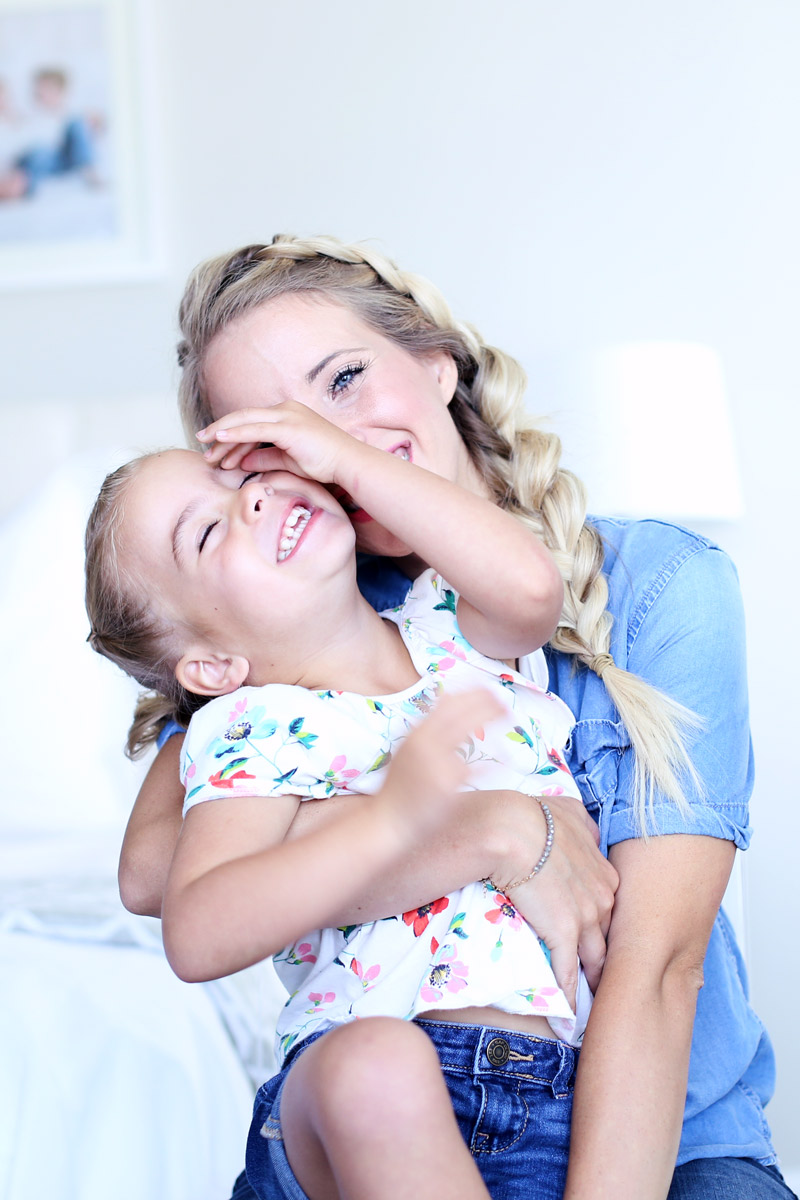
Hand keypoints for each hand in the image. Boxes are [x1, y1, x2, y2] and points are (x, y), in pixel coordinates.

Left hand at [196, 401, 360, 483]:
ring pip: (245, 420)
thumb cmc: (325, 464)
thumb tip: (241, 461)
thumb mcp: (288, 461)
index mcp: (287, 415)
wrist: (348, 463)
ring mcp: (287, 416)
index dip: (232, 436)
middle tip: (203, 445)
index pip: (252, 422)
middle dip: (220, 431)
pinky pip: (255, 429)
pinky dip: (235, 434)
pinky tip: (220, 439)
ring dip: (223, 434)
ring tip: (207, 448)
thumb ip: (264, 458)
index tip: (216, 450)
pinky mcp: (288, 427)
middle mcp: (285, 410)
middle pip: (243, 417)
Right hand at [378, 689, 505, 841]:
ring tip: (508, 717)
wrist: (388, 820)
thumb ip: (428, 726)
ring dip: (491, 721)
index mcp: (416, 733)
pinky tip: (507, 758)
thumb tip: (447, 698)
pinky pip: (476, 769)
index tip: (489, 689)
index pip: (448, 703)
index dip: (471, 693)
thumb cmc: (399, 786)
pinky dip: (493, 763)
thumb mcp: (408, 748)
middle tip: (506, 703)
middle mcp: (425, 743)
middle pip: (460, 713)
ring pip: (469, 734)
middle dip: (487, 703)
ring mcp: (436, 762)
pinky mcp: (447, 784)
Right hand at [502, 794, 617, 1008]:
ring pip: (596, 961)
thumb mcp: (570, 814)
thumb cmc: (535, 816)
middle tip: (606, 985)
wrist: (515, 829)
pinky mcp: (564, 934)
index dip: (604, 929)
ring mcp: (586, 919)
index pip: (610, 912)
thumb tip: (586, 830)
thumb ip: (583, 827)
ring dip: (594, 986)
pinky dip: (569, 996)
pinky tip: (570, 1017)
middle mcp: (603, 900)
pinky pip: (568, 972)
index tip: (600, 943)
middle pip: (609, 940)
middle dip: (607, 962)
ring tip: (596, 1010)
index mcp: (605, 875)